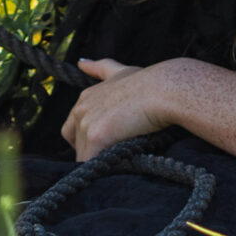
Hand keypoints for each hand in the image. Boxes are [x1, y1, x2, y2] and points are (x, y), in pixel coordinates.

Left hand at [59, 56, 176, 161]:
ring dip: (98, 163)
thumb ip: (100, 68)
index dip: (86, 140)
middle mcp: (80, 110)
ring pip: (83, 156)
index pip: (72, 128)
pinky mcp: (96, 137)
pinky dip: (100, 172)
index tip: (103, 145)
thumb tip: (81, 62)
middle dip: (92, 152)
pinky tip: (115, 172)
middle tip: (114, 155)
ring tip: (119, 163)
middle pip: (77, 144)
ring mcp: (86, 123)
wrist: (162, 90)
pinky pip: (91, 164)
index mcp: (85, 98)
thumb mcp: (120, 71)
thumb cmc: (148, 82)